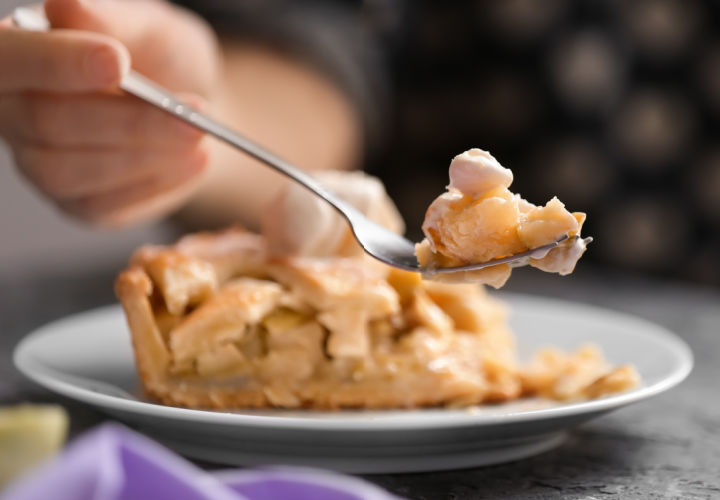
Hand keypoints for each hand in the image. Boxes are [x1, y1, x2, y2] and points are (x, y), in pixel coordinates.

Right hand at [0, 0, 220, 225]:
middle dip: (128, 119)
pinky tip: (194, 159)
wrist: (193, 107)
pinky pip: (103, 205)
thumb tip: (68, 5)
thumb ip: (113, 19)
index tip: (115, 61)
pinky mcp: (77, 204)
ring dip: (145, 154)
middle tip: (193, 112)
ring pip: (71, 171)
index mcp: (18, 53)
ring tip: (200, 134)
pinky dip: (155, 182)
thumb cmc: (161, 59)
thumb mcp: (152, 27)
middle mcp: (14, 113)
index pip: (9, 60)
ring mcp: (40, 164)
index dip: (56, 63)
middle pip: (48, 123)